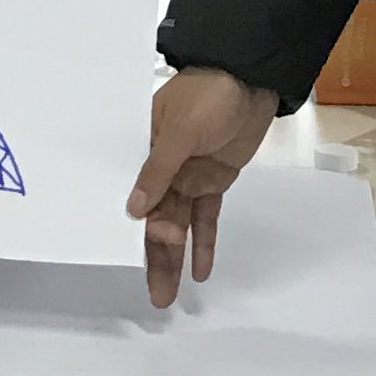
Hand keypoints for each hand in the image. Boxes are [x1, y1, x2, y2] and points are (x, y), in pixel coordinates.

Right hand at [126, 67, 277, 307]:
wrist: (250, 80)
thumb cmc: (209, 96)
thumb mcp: (180, 130)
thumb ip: (159, 171)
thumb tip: (133, 210)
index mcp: (142, 148)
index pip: (130, 194)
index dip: (128, 228)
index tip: (124, 260)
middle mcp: (161, 167)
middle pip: (154, 219)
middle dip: (154, 256)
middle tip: (155, 295)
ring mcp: (188, 175)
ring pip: (178, 224)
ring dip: (175, 257)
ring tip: (168, 294)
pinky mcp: (213, 181)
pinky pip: (205, 217)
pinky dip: (203, 242)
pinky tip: (200, 271)